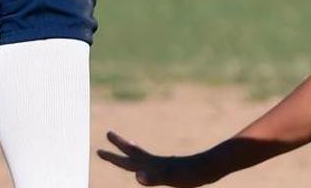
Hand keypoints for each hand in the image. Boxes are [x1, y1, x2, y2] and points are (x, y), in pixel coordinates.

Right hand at [98, 131, 216, 187]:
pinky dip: (150, 164)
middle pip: (133, 153)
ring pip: (145, 157)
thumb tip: (137, 176)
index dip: (113, 154)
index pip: (128, 157)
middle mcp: (157, 163)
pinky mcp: (175, 170)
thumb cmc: (192, 174)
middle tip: (108, 132)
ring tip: (129, 146)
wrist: (212, 166)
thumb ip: (152, 178)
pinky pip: (157, 166)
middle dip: (119, 147)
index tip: (98, 148)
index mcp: (152, 164)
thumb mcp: (170, 177)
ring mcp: (166, 165)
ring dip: (133, 152)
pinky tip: (152, 167)